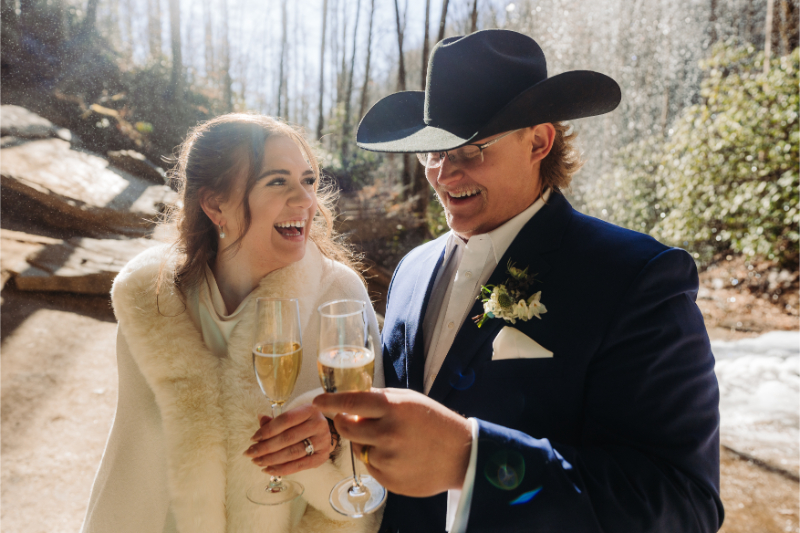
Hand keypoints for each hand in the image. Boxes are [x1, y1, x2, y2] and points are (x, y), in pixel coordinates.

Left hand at [243, 404, 333, 475]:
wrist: (324, 432)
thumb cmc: (303, 423)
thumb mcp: (292, 416)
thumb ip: (276, 420)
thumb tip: (260, 419)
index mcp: (310, 410)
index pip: (285, 420)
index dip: (267, 430)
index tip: (253, 438)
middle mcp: (319, 424)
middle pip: (287, 438)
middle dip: (265, 447)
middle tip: (250, 453)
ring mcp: (322, 441)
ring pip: (292, 453)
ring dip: (271, 459)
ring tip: (257, 462)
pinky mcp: (322, 456)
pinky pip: (299, 465)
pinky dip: (282, 469)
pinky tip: (268, 469)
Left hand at [313, 388, 471, 496]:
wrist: (461, 456)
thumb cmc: (436, 423)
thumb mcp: (411, 400)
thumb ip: (380, 399)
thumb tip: (352, 400)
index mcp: (393, 409)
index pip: (351, 402)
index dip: (330, 401)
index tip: (317, 402)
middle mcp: (387, 434)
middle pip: (346, 427)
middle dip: (343, 421)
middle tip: (351, 419)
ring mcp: (387, 459)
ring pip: (358, 447)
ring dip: (364, 441)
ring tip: (390, 439)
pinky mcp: (388, 479)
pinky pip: (370, 466)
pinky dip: (377, 459)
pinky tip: (398, 456)